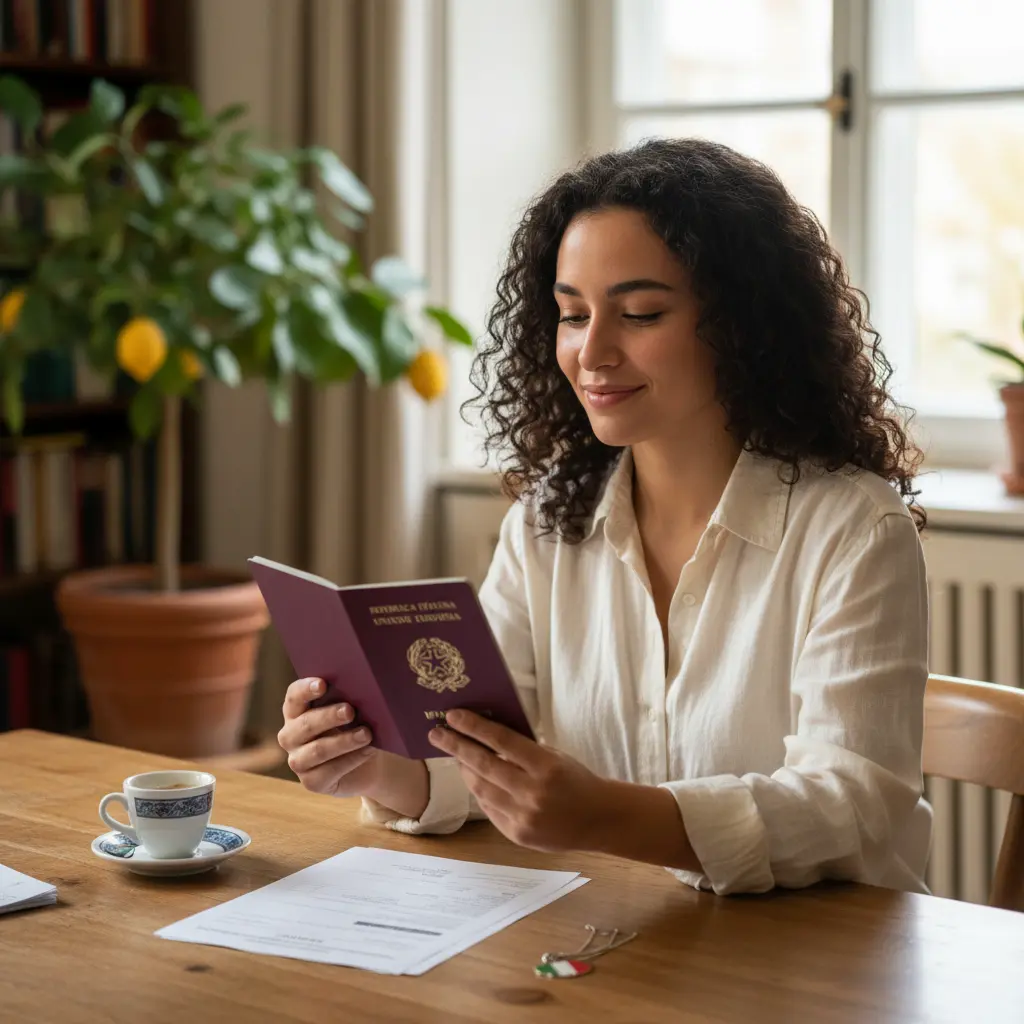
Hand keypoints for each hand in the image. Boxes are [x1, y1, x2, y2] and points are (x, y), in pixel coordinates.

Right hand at [277, 678, 380, 797]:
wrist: (367, 761)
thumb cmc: (356, 726)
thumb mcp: (352, 711)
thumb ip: (348, 699)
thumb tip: (362, 690)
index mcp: (296, 711)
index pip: (294, 696)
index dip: (305, 689)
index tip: (323, 684)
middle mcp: (291, 736)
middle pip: (305, 724)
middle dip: (328, 716)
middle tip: (350, 710)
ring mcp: (298, 761)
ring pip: (318, 750)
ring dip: (344, 741)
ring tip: (366, 734)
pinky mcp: (311, 782)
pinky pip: (329, 771)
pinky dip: (352, 759)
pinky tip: (367, 751)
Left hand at [427, 710, 611, 852]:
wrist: (599, 819)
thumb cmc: (576, 779)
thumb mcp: (554, 756)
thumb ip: (522, 750)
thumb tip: (484, 736)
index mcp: (545, 766)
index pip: (502, 741)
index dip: (474, 727)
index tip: (452, 716)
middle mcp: (532, 792)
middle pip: (484, 766)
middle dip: (457, 747)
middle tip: (437, 734)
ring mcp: (523, 817)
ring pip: (481, 789)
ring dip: (465, 770)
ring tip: (455, 755)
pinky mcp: (517, 835)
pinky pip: (489, 809)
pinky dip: (480, 792)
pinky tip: (474, 780)